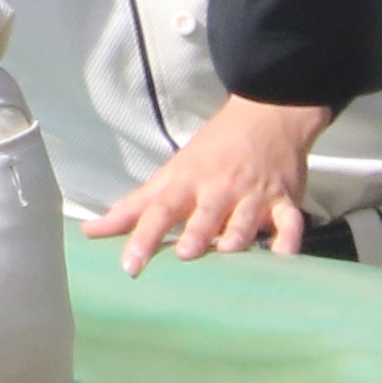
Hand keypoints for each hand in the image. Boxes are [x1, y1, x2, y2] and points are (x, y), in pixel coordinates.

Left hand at [86, 97, 332, 272]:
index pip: (159, 211)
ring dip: (238, 233)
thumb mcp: (171, 174)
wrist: (266, 116)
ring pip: (246, 218)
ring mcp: (253, 195)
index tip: (130, 266)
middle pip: (205, 214)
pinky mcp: (285, 201)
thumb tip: (90, 232)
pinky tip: (285, 257)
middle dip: (197, 232)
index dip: (143, 237)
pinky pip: (290, 221)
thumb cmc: (211, 152)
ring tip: (230, 251)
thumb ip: (132, 208)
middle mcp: (219, 189)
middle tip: (185, 253)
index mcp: (187, 183)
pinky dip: (290, 238)